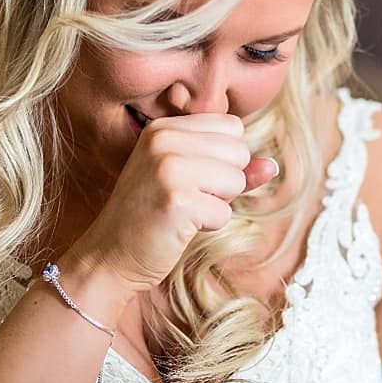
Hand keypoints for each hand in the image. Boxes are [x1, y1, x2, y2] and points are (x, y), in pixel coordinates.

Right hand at [79, 99, 278, 303]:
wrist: (109, 255)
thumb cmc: (150, 217)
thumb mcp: (188, 181)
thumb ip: (231, 168)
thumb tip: (272, 165)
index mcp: (164, 128)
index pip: (232, 128)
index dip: (223, 160)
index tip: (190, 179)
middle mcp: (164, 140)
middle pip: (239, 152)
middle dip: (224, 182)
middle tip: (186, 198)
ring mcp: (169, 168)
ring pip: (237, 180)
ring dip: (218, 204)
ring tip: (183, 211)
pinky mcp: (177, 201)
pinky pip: (224, 213)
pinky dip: (208, 227)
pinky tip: (178, 227)